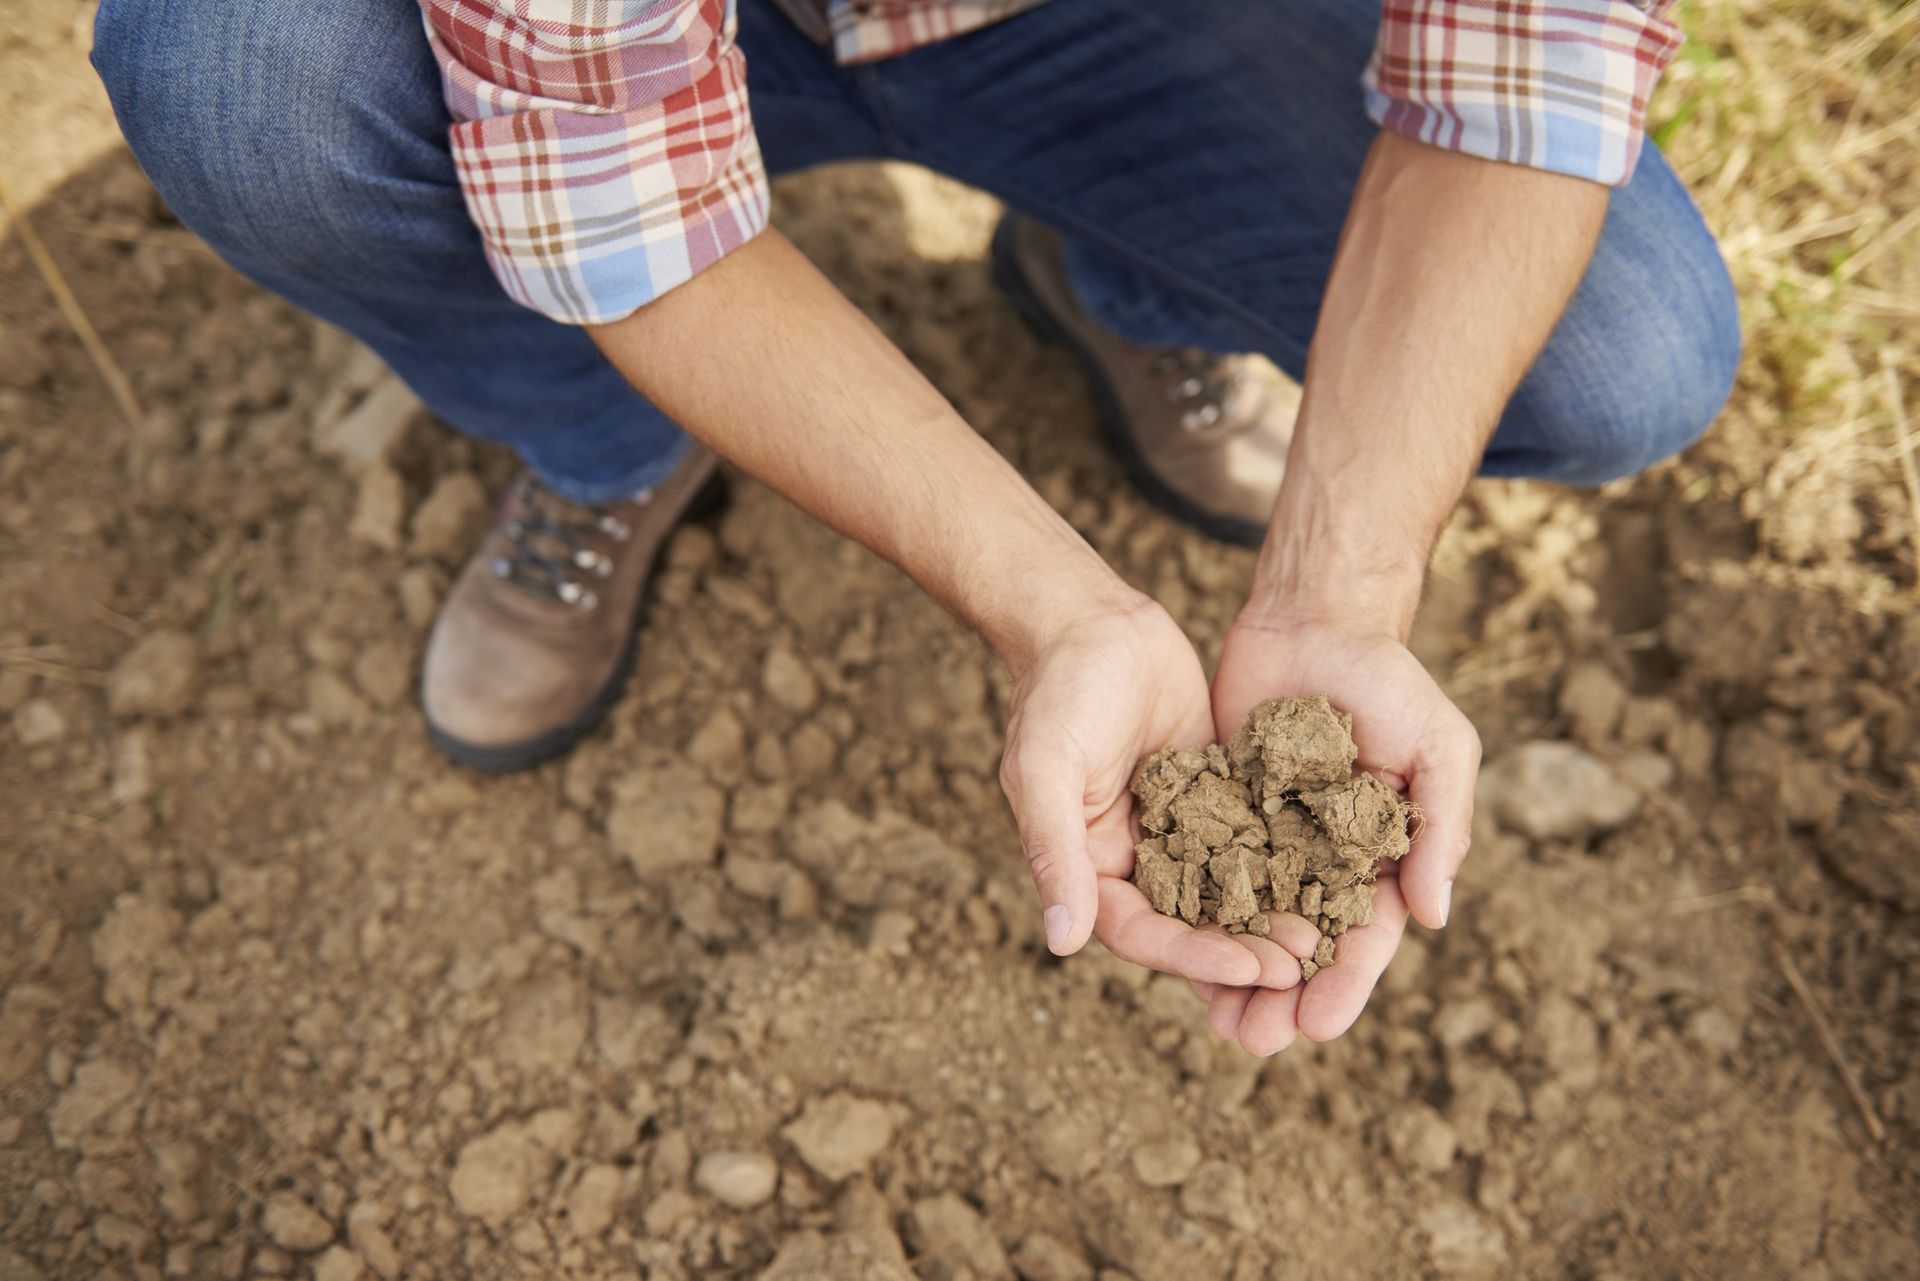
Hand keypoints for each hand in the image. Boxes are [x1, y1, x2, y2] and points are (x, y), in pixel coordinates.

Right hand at [998, 598, 1299, 990]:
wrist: (1093, 620)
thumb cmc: (1059, 690)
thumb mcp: (1046, 768)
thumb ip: (1054, 852)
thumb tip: (1062, 942)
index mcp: (1088, 864)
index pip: (1140, 932)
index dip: (1193, 955)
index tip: (1250, 968)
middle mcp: (1132, 857)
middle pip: (1189, 924)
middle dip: (1243, 949)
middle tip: (1303, 963)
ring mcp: (1177, 827)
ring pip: (1226, 890)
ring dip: (1269, 916)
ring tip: (1324, 935)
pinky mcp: (1214, 794)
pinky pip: (1250, 841)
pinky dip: (1283, 864)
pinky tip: (1329, 878)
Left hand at [1197, 613, 1479, 1054]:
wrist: (1314, 620)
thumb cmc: (1391, 681)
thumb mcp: (1438, 746)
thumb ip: (1440, 827)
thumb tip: (1434, 917)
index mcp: (1381, 857)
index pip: (1364, 936)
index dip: (1343, 984)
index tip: (1317, 1026)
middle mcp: (1322, 861)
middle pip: (1301, 946)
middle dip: (1280, 998)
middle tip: (1254, 1043)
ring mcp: (1268, 839)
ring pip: (1248, 923)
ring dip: (1233, 974)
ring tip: (1215, 1025)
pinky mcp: (1218, 811)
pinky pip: (1202, 872)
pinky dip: (1191, 914)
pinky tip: (1169, 952)